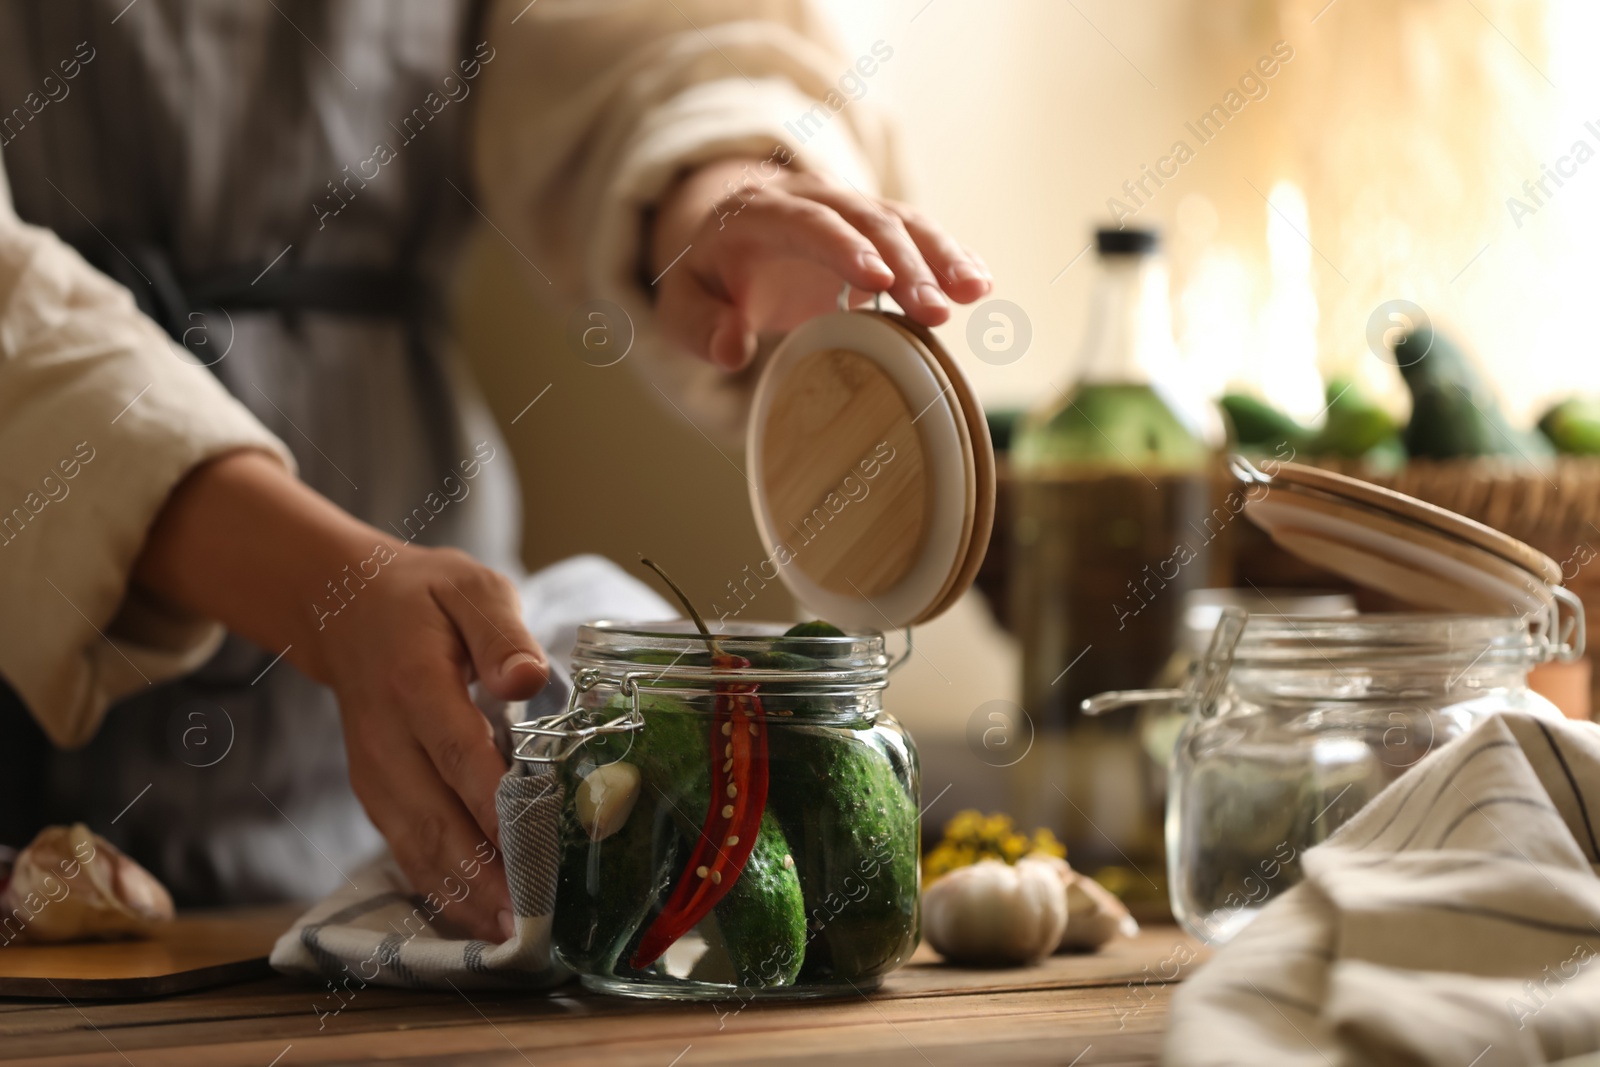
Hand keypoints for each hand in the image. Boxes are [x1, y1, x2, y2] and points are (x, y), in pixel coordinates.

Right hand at [134, 452, 547, 939]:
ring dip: (463, 893)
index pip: (458, 751)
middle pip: (434, 815)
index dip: (494, 802)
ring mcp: (374, 771)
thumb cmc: (424, 597)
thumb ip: (500, 633)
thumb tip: (526, 677)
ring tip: (511, 933)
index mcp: (413, 681)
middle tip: (534, 915)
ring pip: (415, 844)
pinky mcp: (375, 792)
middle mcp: (386, 738)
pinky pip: (405, 848)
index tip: (535, 844)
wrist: (344, 607)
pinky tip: (479, 918)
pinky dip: (440, 887)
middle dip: (485, 870)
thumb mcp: (469, 587)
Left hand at [650, 157, 992, 369]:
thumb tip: (730, 352)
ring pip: (901, 220)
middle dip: (906, 263)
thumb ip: (699, 326)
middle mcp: (811, 198)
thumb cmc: (706, 276)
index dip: (842, 247)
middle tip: (937, 312)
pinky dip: (949, 254)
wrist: (726, 232)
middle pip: (866, 219)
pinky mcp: (875, 227)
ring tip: (974, 292)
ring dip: (941, 255)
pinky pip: (917, 232)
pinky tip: (980, 282)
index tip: (878, 281)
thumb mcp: (681, 303)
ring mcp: (849, 209)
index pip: (805, 221)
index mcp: (758, 212)